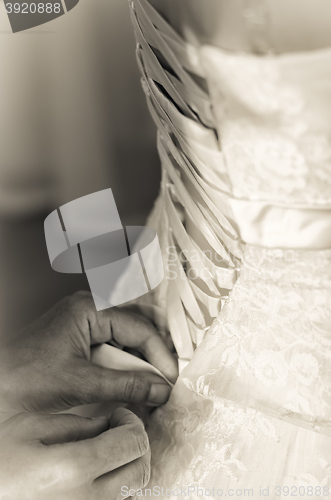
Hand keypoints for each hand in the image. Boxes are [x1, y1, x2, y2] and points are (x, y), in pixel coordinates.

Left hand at [0, 291, 177, 412]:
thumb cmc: (24, 378)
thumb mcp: (80, 383)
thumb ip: (125, 385)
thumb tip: (161, 390)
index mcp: (89, 309)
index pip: (139, 327)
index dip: (160, 355)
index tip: (171, 381)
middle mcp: (89, 309)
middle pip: (135, 328)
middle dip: (152, 355)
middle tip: (165, 382)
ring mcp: (83, 322)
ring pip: (125, 338)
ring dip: (138, 363)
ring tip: (149, 387)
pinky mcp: (79, 338)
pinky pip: (111, 347)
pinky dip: (122, 366)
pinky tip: (128, 385)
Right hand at [0, 408, 150, 499]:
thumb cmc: (0, 458)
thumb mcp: (32, 427)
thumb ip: (78, 425)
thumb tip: (108, 425)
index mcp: (72, 468)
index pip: (132, 444)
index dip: (132, 422)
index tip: (118, 414)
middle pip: (140, 471)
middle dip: (138, 444)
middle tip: (119, 429)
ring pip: (131, 492)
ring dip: (130, 466)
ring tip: (109, 449)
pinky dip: (117, 486)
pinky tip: (99, 471)